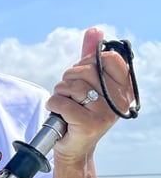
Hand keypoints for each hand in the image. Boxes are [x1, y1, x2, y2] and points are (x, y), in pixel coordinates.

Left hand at [47, 27, 135, 160]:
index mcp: (124, 87)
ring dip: (59, 94)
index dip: (87, 62)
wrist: (75, 147)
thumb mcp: (88, 82)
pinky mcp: (89, 124)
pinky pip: (61, 102)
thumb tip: (95, 30)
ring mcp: (106, 113)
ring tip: (64, 105)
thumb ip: (91, 57)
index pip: (108, 59)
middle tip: (69, 93)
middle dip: (68, 79)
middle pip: (85, 71)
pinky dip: (53, 106)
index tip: (82, 74)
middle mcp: (119, 99)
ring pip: (71, 87)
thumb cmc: (81, 111)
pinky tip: (58, 114)